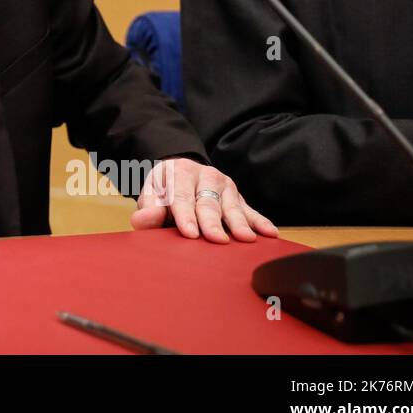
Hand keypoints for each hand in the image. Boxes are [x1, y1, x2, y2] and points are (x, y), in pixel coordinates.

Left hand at [130, 157, 278, 242]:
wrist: (183, 174)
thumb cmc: (165, 191)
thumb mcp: (151, 195)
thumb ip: (148, 208)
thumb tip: (144, 220)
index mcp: (179, 172)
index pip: (181, 196)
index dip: (185, 215)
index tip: (189, 233)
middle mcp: (204, 176)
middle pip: (207, 202)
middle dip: (212, 221)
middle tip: (216, 239)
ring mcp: (224, 186)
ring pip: (231, 206)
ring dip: (239, 223)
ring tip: (246, 239)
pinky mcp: (239, 196)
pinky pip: (250, 210)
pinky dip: (260, 221)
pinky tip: (269, 233)